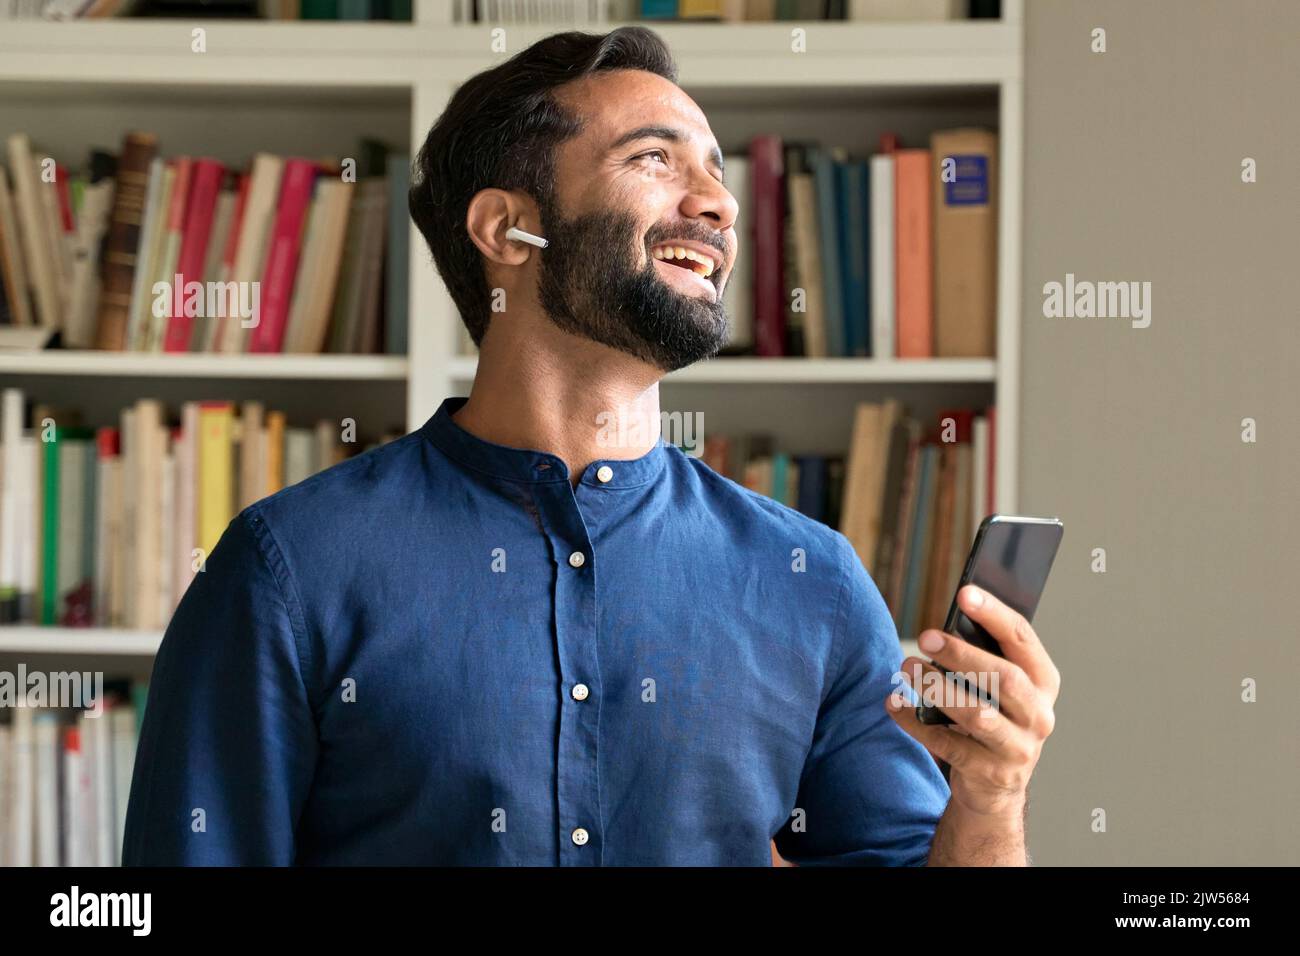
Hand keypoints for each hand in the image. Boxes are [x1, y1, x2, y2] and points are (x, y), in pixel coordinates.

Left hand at [885, 584, 1060, 819]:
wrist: (994, 786)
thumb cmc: (991, 718)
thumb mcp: (996, 689)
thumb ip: (982, 660)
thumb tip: (941, 629)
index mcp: (1043, 682)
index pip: (1022, 639)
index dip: (994, 614)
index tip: (965, 593)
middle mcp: (1039, 715)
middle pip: (1004, 679)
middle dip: (963, 655)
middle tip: (926, 636)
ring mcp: (1018, 748)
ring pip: (978, 715)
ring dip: (938, 688)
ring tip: (906, 667)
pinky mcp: (990, 773)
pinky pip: (948, 744)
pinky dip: (916, 722)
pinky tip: (894, 703)